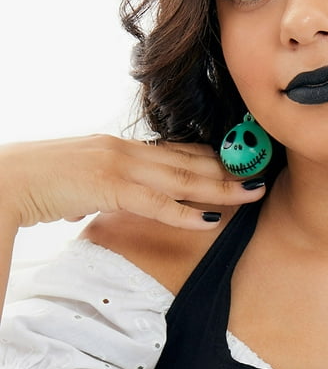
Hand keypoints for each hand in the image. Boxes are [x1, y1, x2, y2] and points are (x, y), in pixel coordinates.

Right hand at [0, 135, 265, 230]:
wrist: (3, 180)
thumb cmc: (38, 182)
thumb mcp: (82, 179)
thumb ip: (105, 186)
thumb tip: (111, 199)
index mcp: (121, 148)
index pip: (177, 150)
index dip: (212, 157)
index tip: (239, 164)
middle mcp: (126, 150)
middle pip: (189, 161)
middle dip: (228, 170)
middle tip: (260, 176)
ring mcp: (119, 165)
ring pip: (182, 177)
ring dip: (221, 186)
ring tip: (252, 192)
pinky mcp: (108, 185)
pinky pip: (156, 202)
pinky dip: (186, 211)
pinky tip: (212, 219)